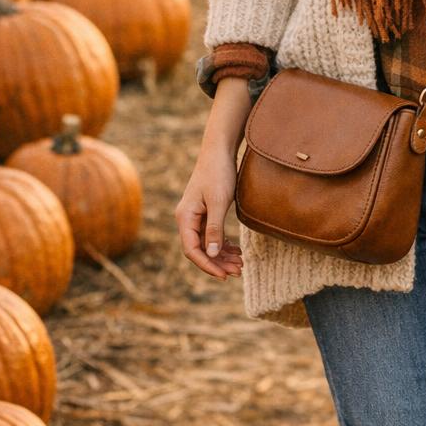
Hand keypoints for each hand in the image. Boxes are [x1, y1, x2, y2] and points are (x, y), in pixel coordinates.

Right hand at [175, 147, 243, 279]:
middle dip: (218, 263)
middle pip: (199, 250)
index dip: (208, 265)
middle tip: (238, 271)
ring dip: (222, 255)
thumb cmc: (218, 173)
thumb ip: (214, 228)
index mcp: (185, 217)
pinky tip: (236, 250)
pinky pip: (211, 234)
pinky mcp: (205, 212)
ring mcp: (195, 216)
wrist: (219, 150)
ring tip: (240, 264)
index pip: (192, 250)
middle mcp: (187, 219)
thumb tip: (212, 254)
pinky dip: (223, 244)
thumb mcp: (219, 201)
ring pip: (207, 243)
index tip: (224, 275)